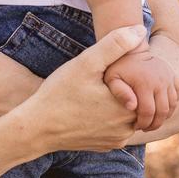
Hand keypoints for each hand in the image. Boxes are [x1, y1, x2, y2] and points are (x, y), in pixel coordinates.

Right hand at [19, 24, 148, 152]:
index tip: (106, 72)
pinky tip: (90, 109)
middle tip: (99, 81)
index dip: (126, 74)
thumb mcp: (86, 64)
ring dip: (118, 104)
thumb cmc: (59, 94)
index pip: (142, 84)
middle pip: (136, 100)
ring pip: (126, 115)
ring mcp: (116, 140)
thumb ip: (114, 45)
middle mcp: (127, 128)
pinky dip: (108, 119)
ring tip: (95, 93)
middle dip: (123, 89)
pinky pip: (115, 129)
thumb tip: (140, 30)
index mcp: (129, 106)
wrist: (36, 129)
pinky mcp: (105, 146)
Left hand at [104, 46, 178, 130]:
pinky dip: (172, 105)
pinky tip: (161, 109)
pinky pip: (177, 95)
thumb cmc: (117, 67)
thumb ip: (119, 92)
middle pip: (163, 112)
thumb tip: (132, 106)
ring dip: (164, 117)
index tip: (135, 127)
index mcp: (145, 83)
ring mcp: (169, 78)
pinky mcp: (173, 76)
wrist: (130, 49)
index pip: (148, 112)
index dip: (143, 123)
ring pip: (172, 105)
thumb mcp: (111, 78)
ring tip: (152, 121)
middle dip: (154, 124)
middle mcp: (160, 80)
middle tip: (145, 128)